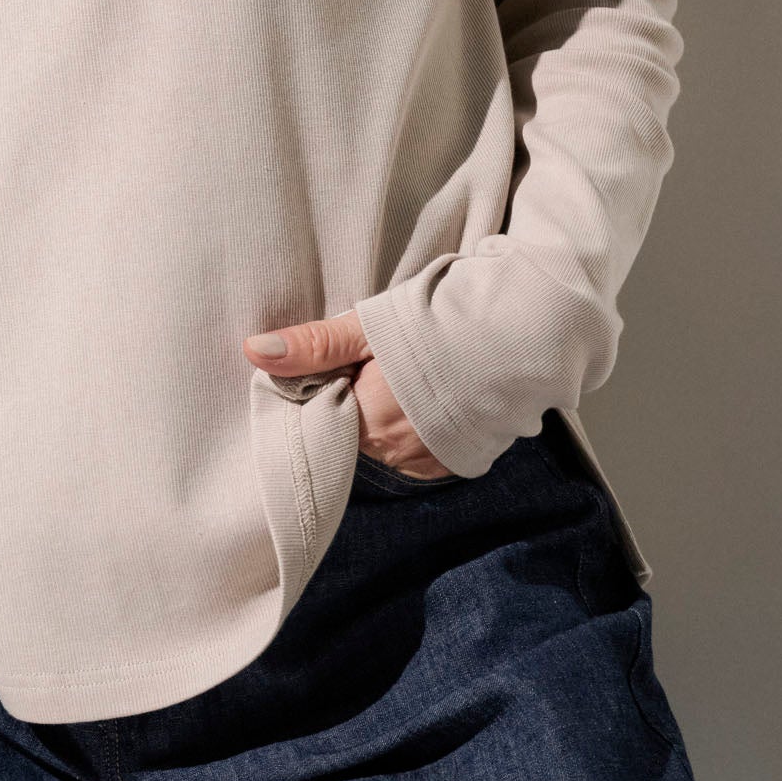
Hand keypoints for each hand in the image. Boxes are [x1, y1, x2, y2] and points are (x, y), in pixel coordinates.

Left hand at [242, 309, 453, 479]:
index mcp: (366, 422)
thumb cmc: (444, 320)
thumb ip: (314, 345)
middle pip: (354, 432)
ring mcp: (433, 460)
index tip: (339, 366)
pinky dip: (420, 429)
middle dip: (358, 401)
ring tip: (412, 373)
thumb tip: (254, 350)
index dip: (326, 391)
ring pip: (388, 443)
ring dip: (390, 416)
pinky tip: (432, 397)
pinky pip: (422, 453)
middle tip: (381, 361)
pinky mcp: (462, 459)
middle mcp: (397, 453)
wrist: (527, 328)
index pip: (321, 420)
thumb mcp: (371, 325)